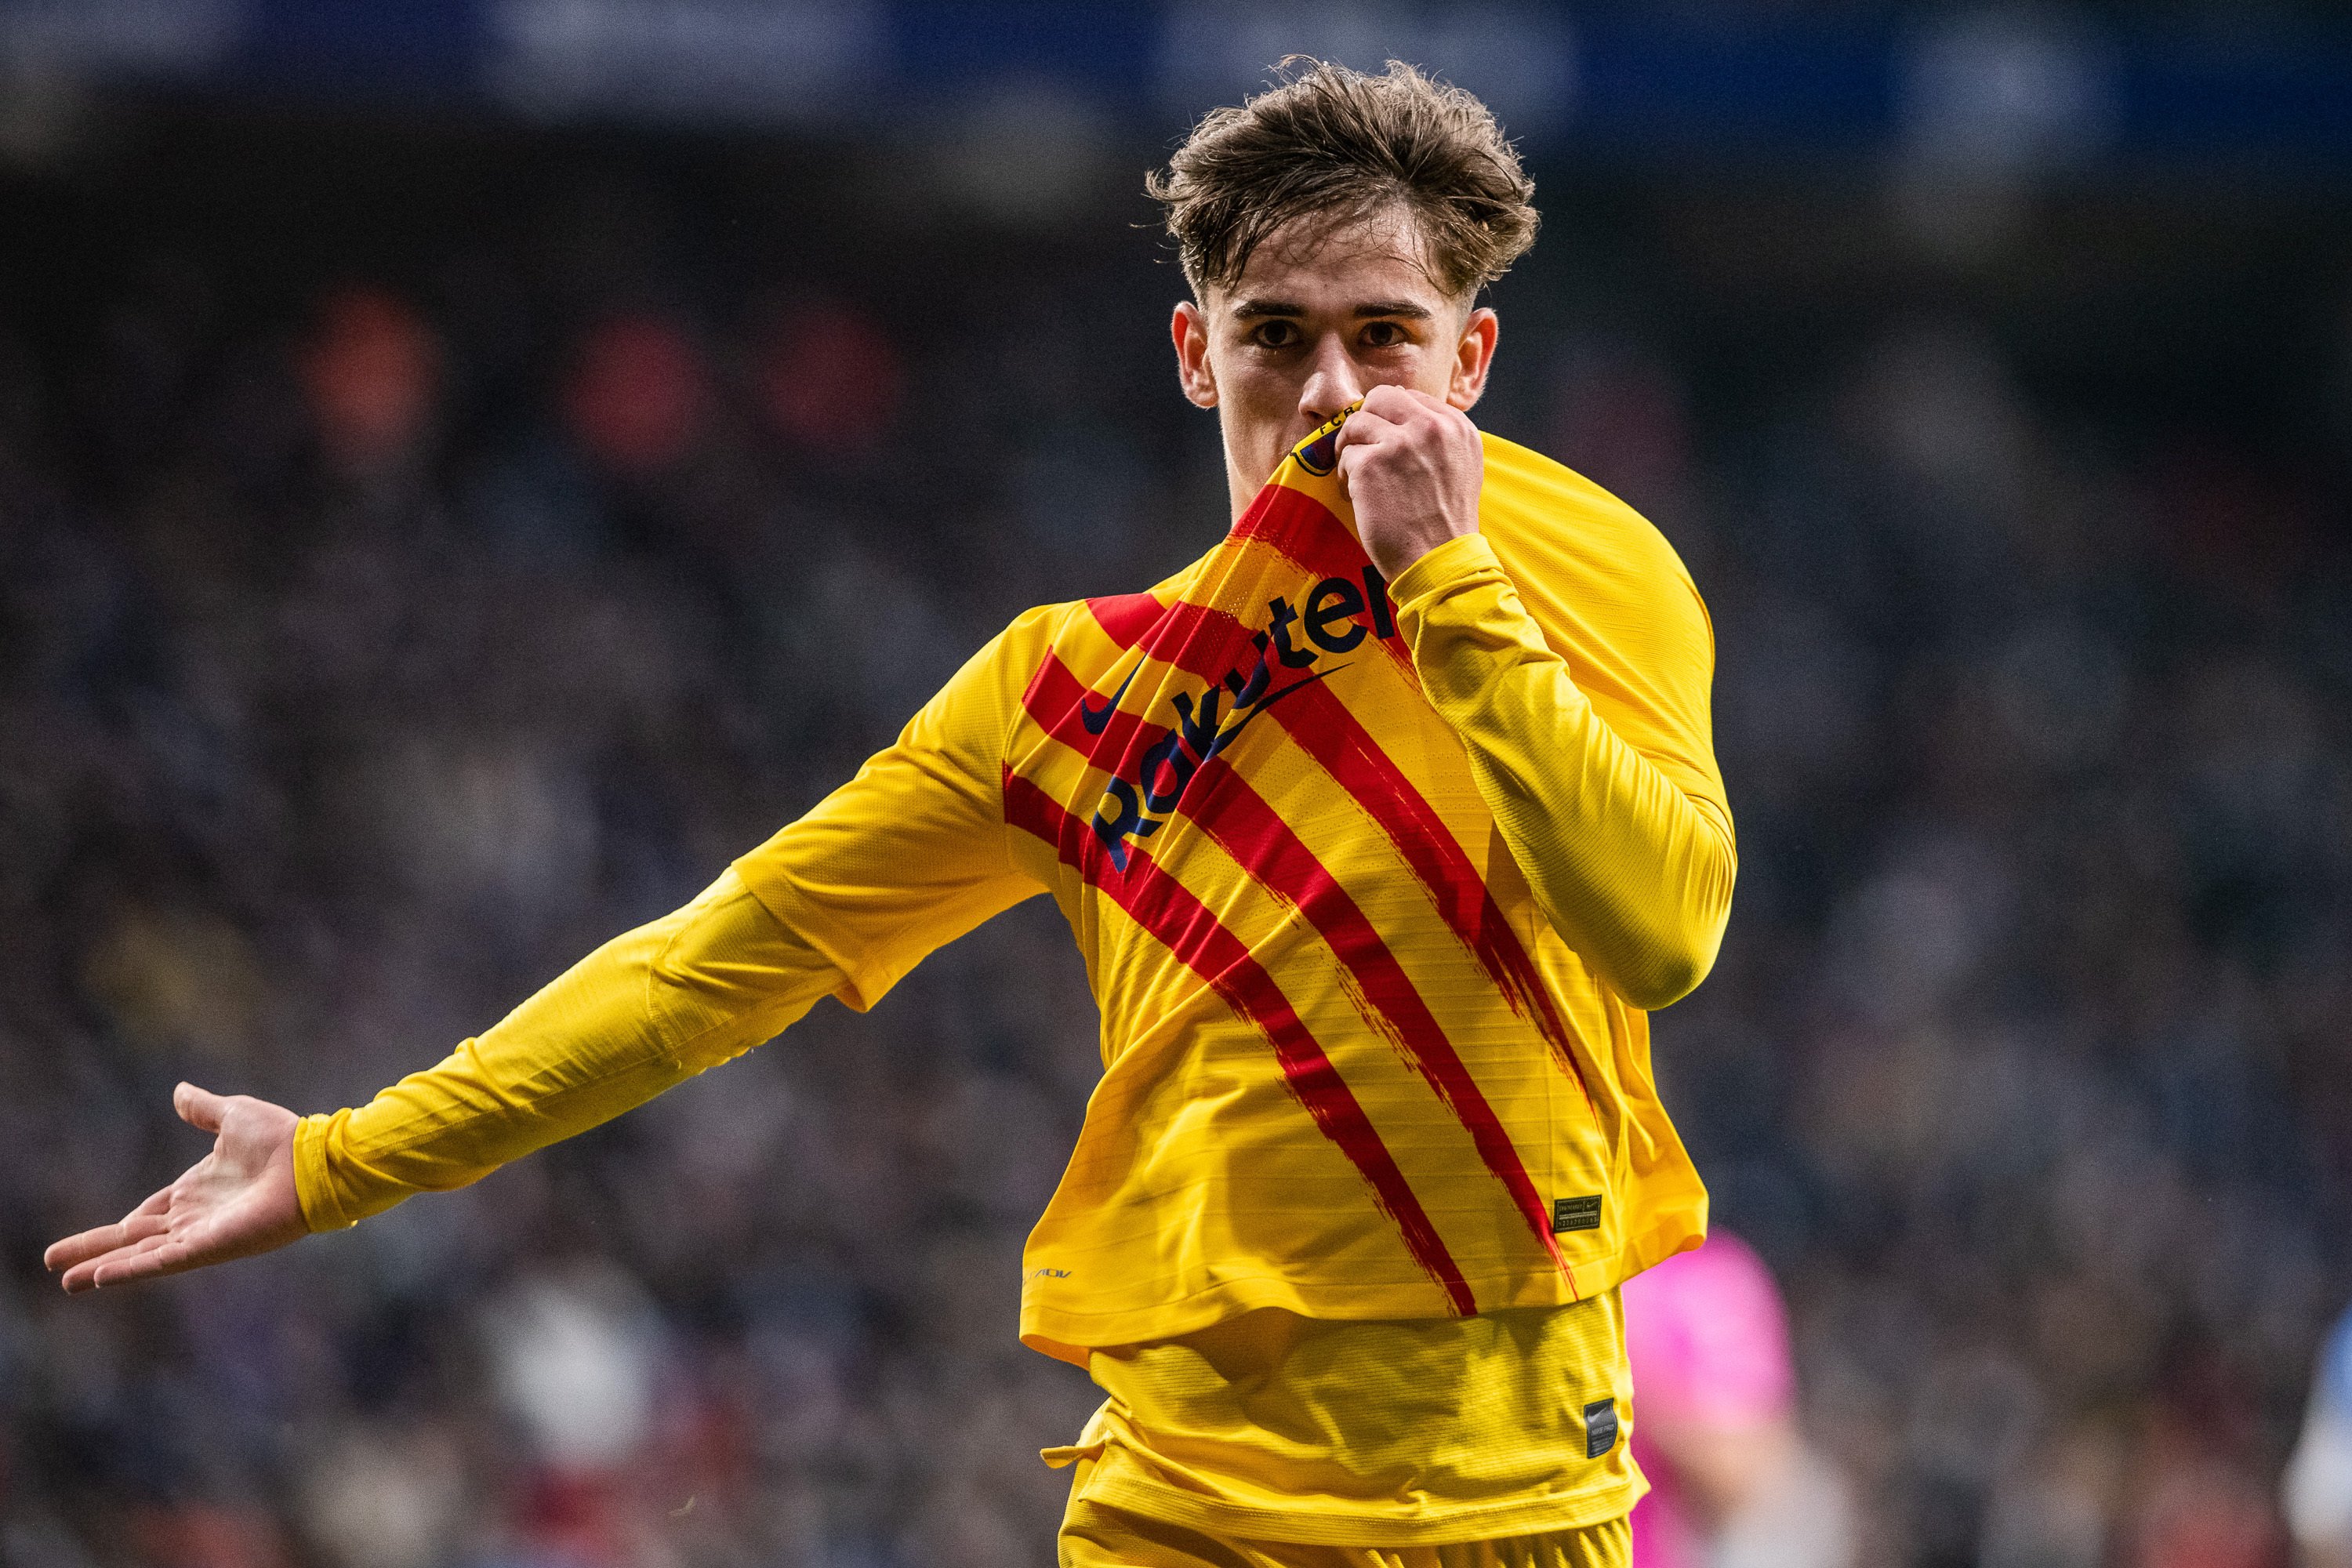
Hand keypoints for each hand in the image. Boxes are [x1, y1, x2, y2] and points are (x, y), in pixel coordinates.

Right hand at [44, 1082, 307, 1293]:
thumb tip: (179, 1091)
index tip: (91, 1242)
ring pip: (139, 1255)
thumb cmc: (282, 1139)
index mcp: (196, 1191)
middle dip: (94, 1251)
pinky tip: (99, 1277)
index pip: (147, 1214)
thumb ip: (203, 1109)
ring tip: (67, 1283)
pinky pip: (161, 1261)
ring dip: (102, 1267)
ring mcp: (199, 1235)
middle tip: (55, 1264)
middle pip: (133, 1239)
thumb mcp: (233, 1116)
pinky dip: (130, 1269)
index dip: (119, 1227)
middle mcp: (194, 1217)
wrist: (312, 1160)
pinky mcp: (208, 1247)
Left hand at [1331, 384, 1483, 579]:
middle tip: (1363, 450)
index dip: (1391, 419)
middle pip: (1381, 397)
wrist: (1439, 561)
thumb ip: (1438, 438)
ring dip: (1351, 448)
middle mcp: (1432, 427)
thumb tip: (1401, 416)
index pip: (1411, 397)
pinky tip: (1359, 496)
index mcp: (1457, 427)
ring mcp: (1400, 443)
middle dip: (1367, 422)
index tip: (1386, 444)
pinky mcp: (1371, 463)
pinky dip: (1346, 476)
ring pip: (1357, 422)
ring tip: (1359, 477)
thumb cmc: (1445, 523)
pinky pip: (1345, 455)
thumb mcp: (1460, 467)